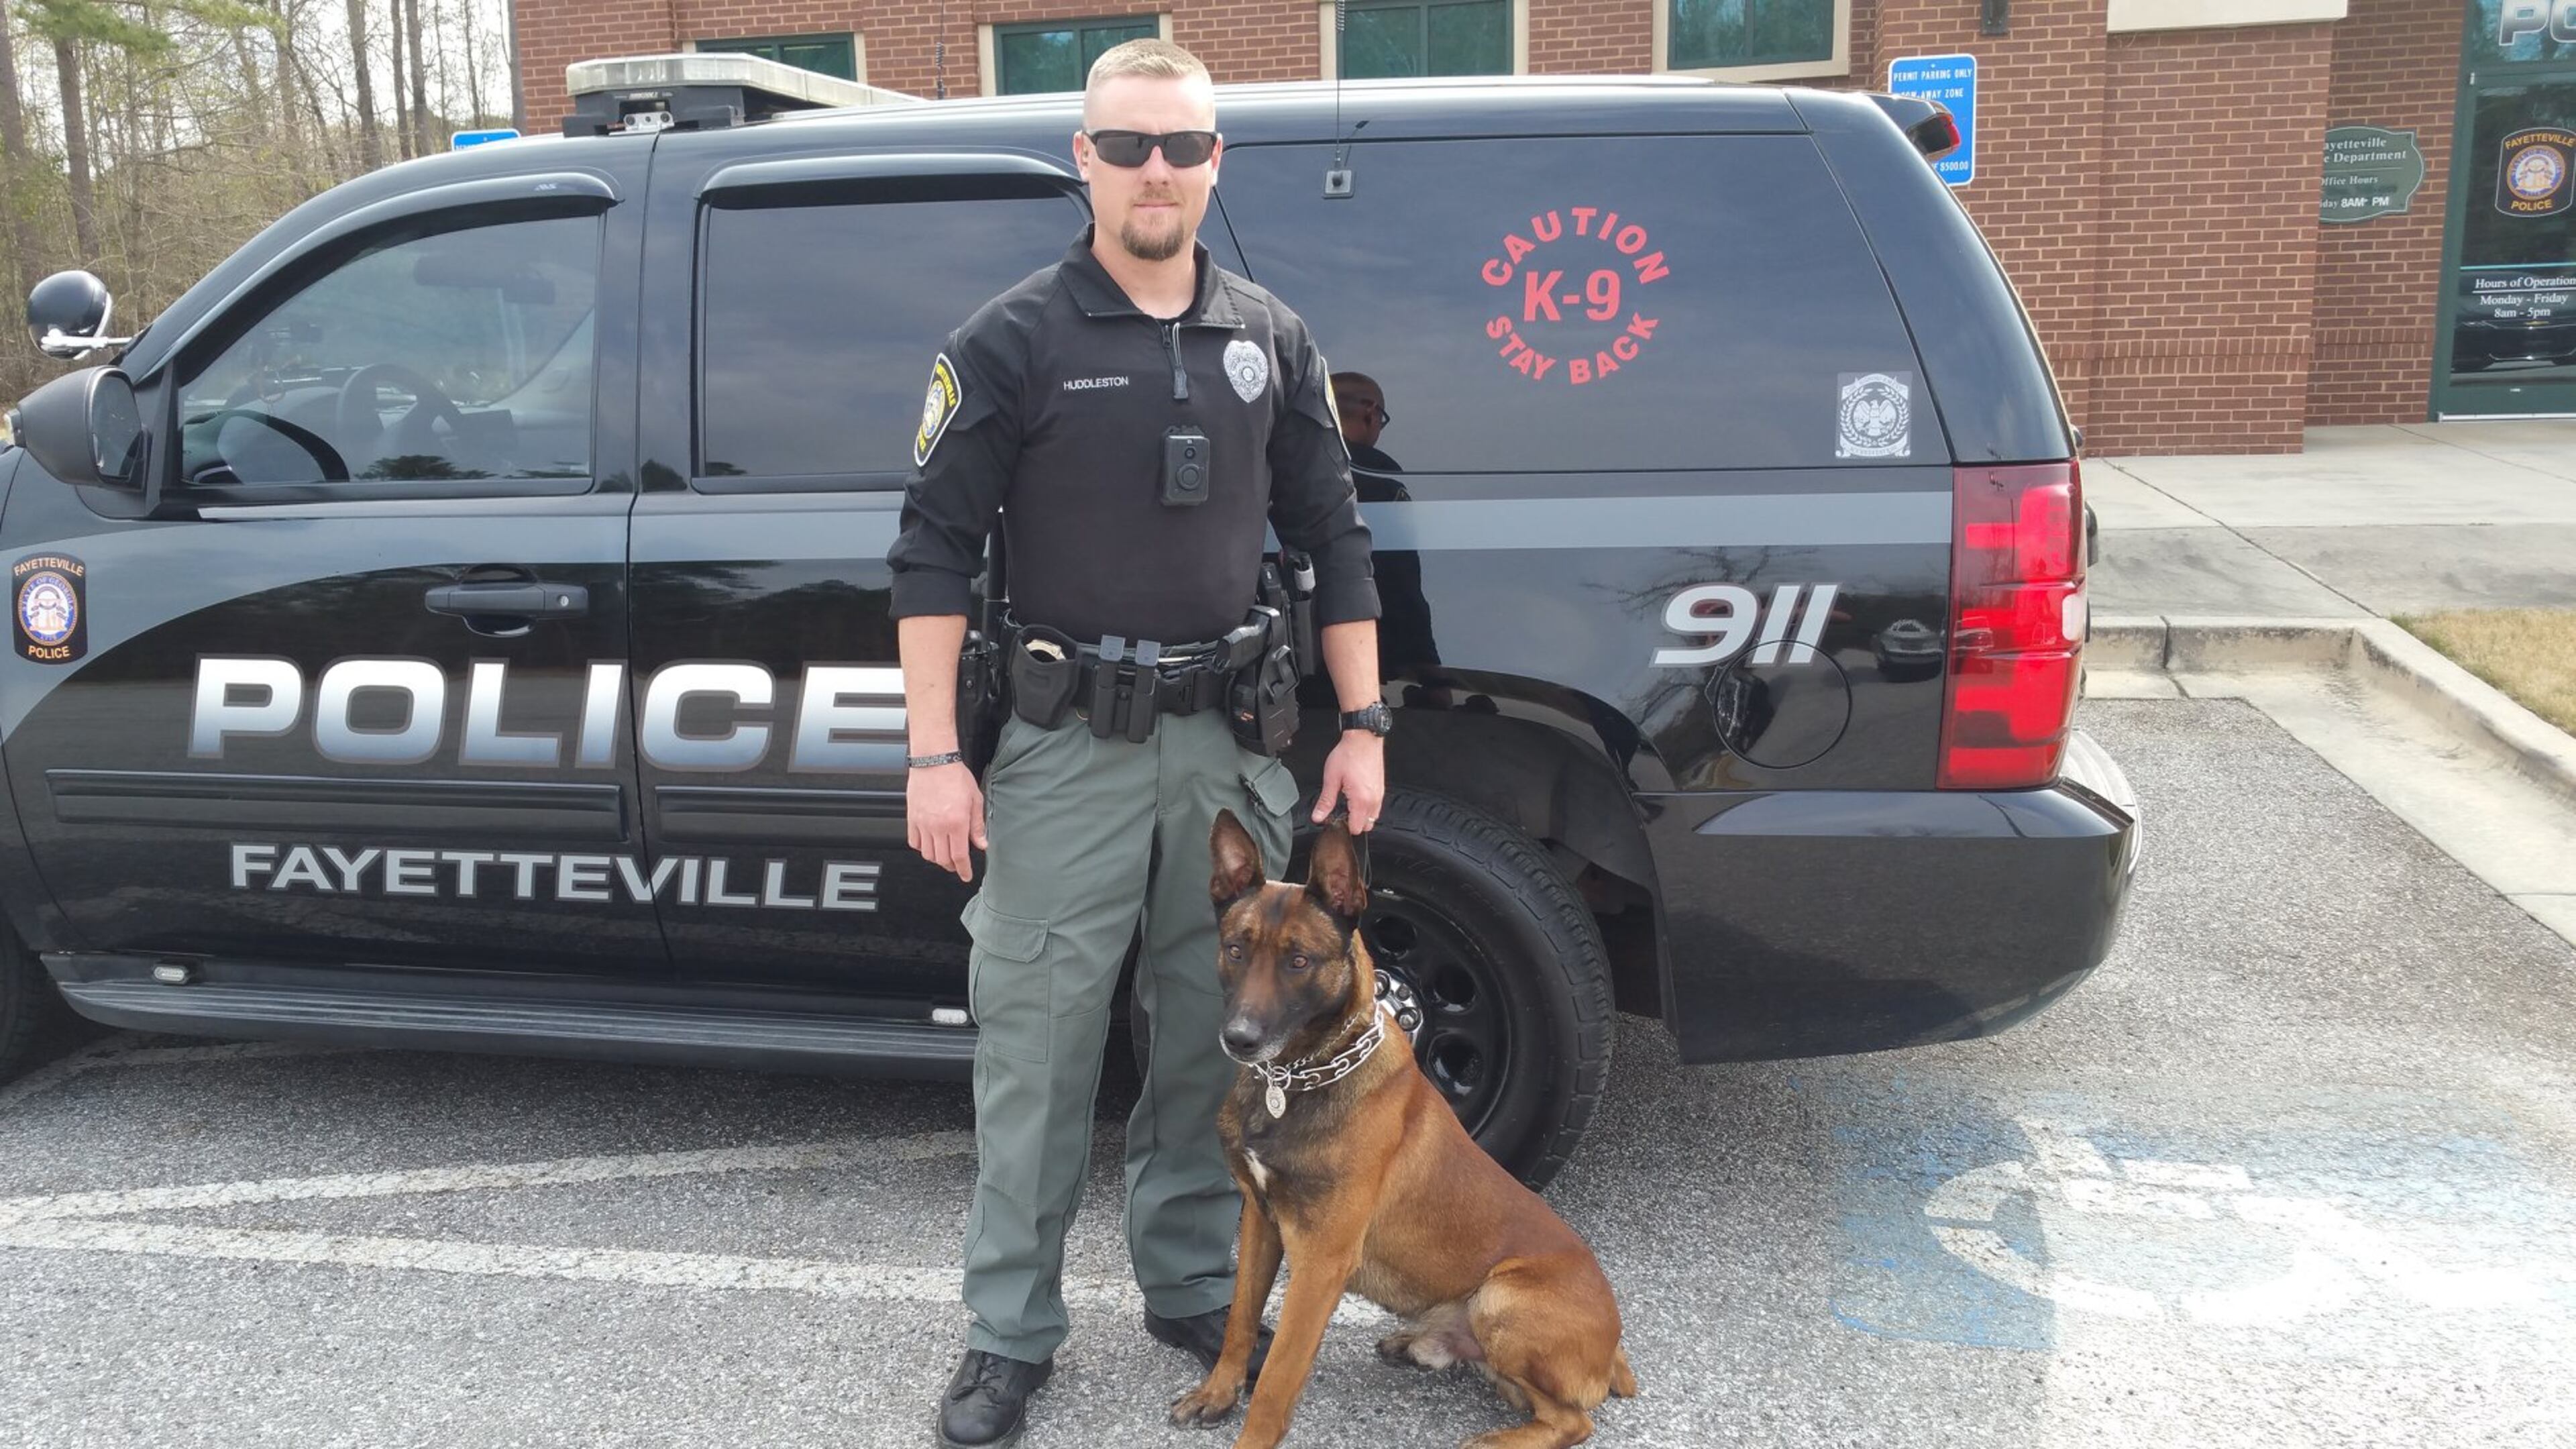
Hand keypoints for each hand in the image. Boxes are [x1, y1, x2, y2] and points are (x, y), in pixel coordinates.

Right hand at [907, 762, 986, 881]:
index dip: (964, 869)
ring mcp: (923, 823)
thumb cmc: (955, 776)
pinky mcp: (912, 818)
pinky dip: (922, 848)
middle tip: (958, 864)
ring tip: (945, 854)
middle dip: (952, 866)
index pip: (959, 856)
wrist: (934, 762)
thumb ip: (977, 825)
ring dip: (937, 858)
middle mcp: (938, 826)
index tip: (966, 875)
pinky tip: (930, 843)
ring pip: (928, 854)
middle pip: (942, 859)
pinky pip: (914, 842)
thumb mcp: (975, 800)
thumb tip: (981, 843)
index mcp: (956, 822)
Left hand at [1312, 732, 1385, 832]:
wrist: (1363, 738)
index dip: (1344, 826)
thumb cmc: (1349, 754)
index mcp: (1361, 800)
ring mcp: (1380, 794)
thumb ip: (1325, 801)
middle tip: (1341, 810)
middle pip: (1366, 826)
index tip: (1335, 818)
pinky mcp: (1381, 788)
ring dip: (1361, 815)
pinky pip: (1376, 807)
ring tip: (1348, 802)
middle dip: (1353, 822)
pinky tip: (1356, 795)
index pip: (1356, 828)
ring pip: (1373, 817)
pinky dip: (1367, 806)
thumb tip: (1318, 816)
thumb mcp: (1331, 779)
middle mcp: (1374, 800)